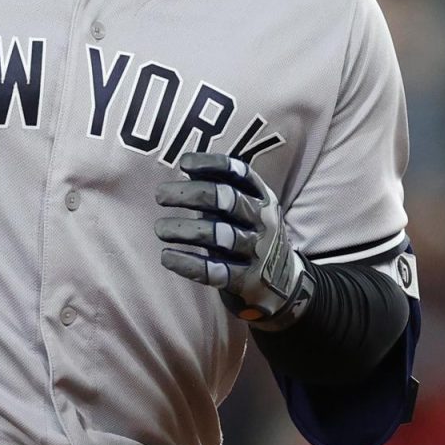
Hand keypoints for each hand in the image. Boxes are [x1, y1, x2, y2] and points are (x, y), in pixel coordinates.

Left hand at [155, 152, 313, 330]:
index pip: (240, 173)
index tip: (184, 163)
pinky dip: (189, 264)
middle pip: (229, 200)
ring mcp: (256, 251)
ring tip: (160, 228)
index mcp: (261, 197)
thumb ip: (218, 188)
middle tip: (160, 195)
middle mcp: (262, 221)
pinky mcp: (245, 279)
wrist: (285, 280)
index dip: (213, 164)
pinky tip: (167, 257)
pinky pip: (216, 271)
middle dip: (191, 194)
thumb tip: (185, 164)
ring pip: (221, 235)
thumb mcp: (244, 206)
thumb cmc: (248, 232)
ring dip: (186, 230)